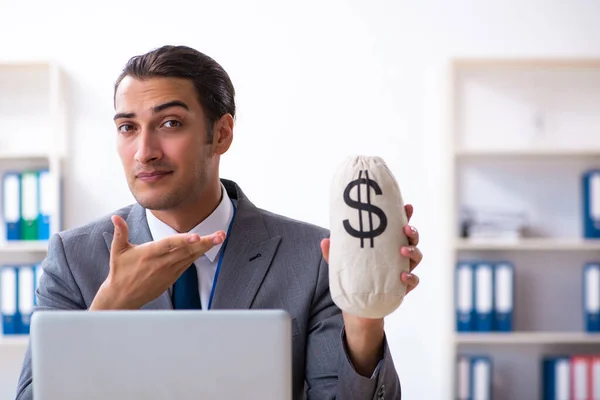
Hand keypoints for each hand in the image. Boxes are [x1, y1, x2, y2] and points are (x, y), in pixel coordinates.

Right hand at [90, 215, 225, 310]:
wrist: (123, 296)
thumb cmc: (120, 271)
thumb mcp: (118, 251)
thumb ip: (120, 232)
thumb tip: (115, 217)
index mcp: (149, 254)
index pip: (169, 245)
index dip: (183, 240)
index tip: (196, 236)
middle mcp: (161, 262)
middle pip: (186, 250)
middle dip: (205, 243)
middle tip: (220, 234)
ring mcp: (169, 271)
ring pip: (190, 257)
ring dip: (206, 247)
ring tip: (220, 237)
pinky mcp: (173, 277)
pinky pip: (188, 263)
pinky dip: (198, 255)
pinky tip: (209, 246)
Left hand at [320, 203, 422, 376]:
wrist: (358, 306)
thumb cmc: (354, 277)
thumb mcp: (342, 264)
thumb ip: (334, 253)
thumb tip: (325, 241)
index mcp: (386, 245)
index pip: (398, 228)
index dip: (405, 216)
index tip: (407, 206)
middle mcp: (397, 256)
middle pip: (412, 240)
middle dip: (412, 233)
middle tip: (406, 229)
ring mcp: (402, 270)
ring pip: (416, 258)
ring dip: (413, 252)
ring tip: (403, 252)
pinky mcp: (402, 287)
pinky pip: (413, 281)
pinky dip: (410, 278)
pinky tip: (403, 276)